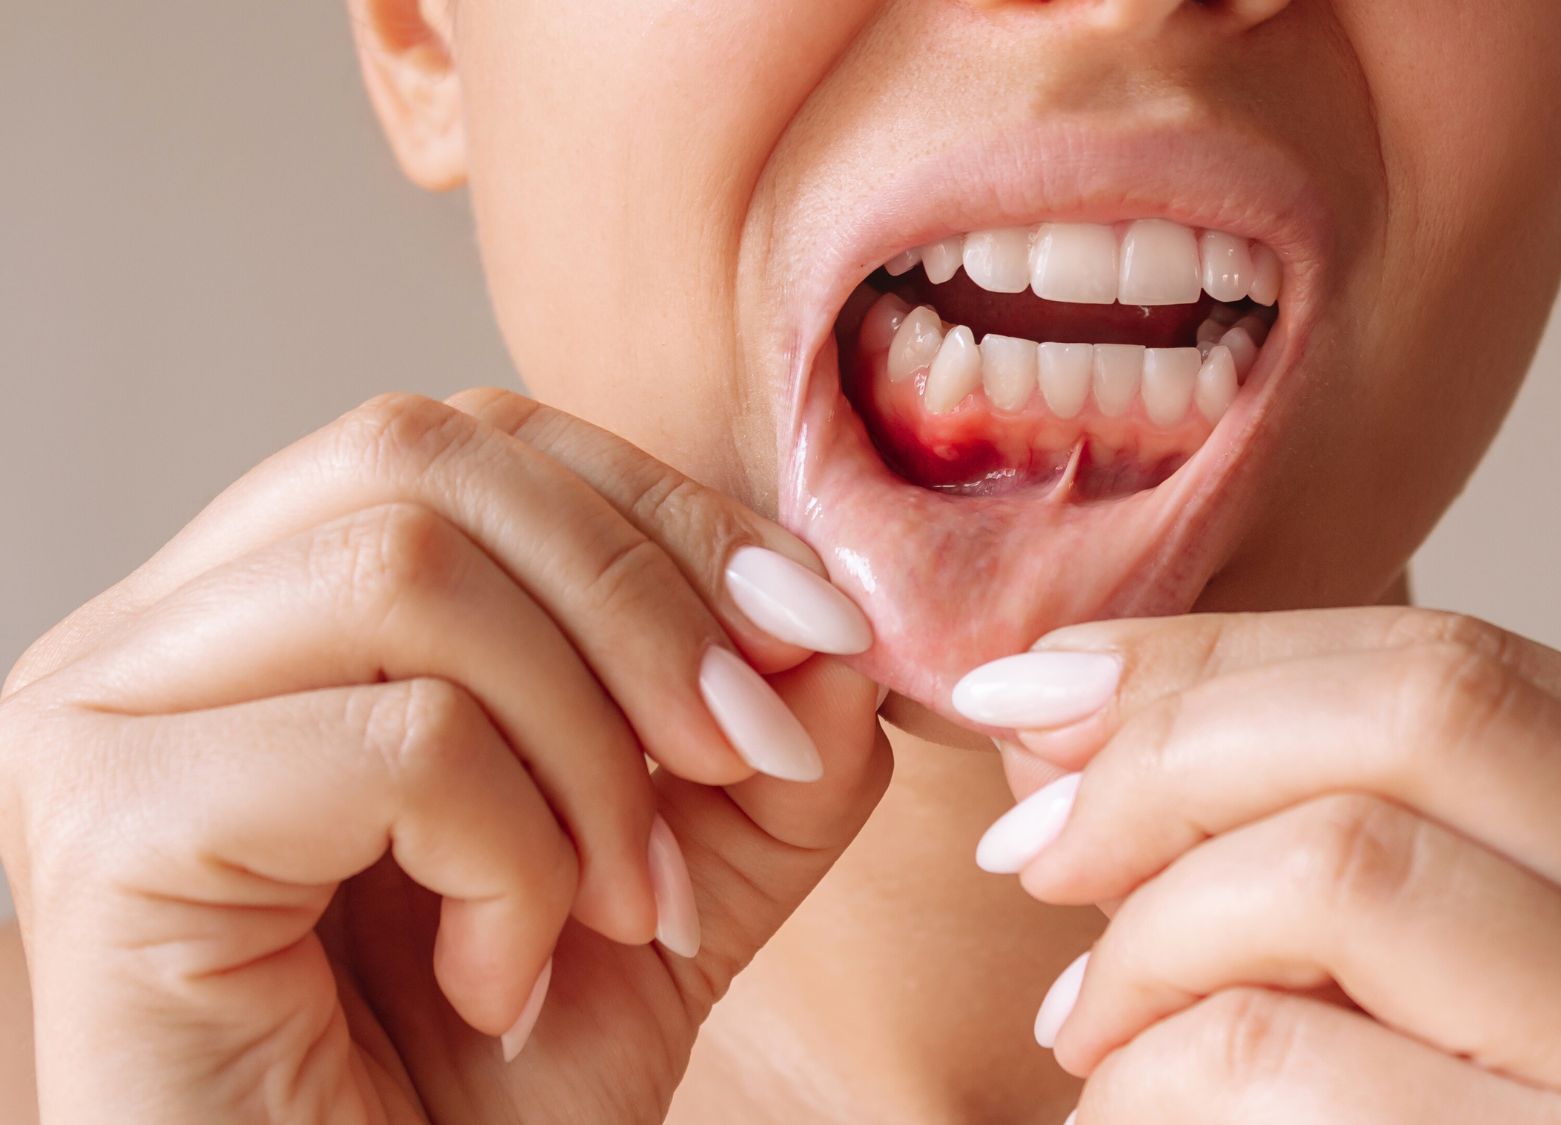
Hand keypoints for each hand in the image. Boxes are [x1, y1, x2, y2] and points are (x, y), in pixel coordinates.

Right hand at [0, 388, 890, 1123]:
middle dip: (647, 610)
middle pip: (433, 458)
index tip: (816, 641)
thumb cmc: (480, 1093)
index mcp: (270, 606)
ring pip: (410, 576)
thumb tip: (837, 624)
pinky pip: (394, 742)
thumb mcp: (671, 886)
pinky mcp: (105, 826)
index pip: (481, 442)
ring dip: (587, 756)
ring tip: (616, 909)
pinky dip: (512, 860)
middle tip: (740, 766)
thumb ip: (766, 749)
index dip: (670, 518)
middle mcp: (158, 632)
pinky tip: (497, 978)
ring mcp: (102, 714)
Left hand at [960, 608, 1560, 1122]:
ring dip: (1154, 932)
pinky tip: (1128, 1103)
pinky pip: (1278, 1055)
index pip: (1458, 665)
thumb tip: (1061, 699)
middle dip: (1174, 757)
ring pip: (1342, 869)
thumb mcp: (1451, 965)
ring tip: (1092, 1018)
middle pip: (1418, 719)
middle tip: (1037, 847)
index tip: (1038, 686)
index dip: (1219, 658)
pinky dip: (1149, 1068)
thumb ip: (1315, 815)